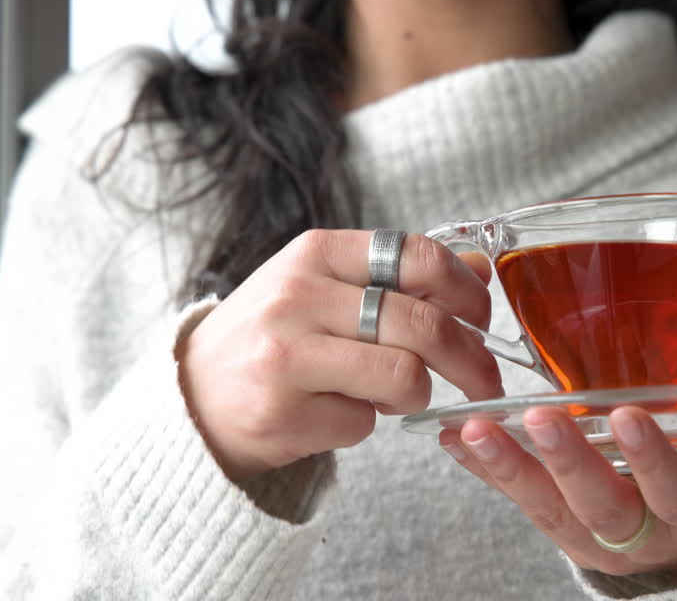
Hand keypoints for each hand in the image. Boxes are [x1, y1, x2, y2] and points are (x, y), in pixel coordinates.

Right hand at [179, 229, 501, 482]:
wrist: (192, 395)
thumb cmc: (272, 335)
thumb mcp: (328, 286)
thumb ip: (400, 277)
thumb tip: (481, 270)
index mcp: (315, 253)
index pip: (419, 256)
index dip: (467, 291)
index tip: (482, 317)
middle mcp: (298, 297)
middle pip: (423, 325)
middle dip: (472, 359)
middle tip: (484, 380)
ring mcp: (287, 357)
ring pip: (405, 377)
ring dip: (416, 396)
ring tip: (393, 396)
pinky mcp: (283, 414)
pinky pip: (364, 423)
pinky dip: (363, 423)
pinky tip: (332, 411)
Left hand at [440, 407, 676, 580]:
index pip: (675, 491)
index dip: (652, 459)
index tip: (632, 416)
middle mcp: (641, 535)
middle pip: (601, 505)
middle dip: (568, 461)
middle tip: (539, 417)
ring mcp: (595, 534)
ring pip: (549, 507)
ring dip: (508, 467)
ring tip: (473, 430)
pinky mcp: (563, 526)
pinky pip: (521, 501)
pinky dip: (486, 470)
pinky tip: (454, 438)